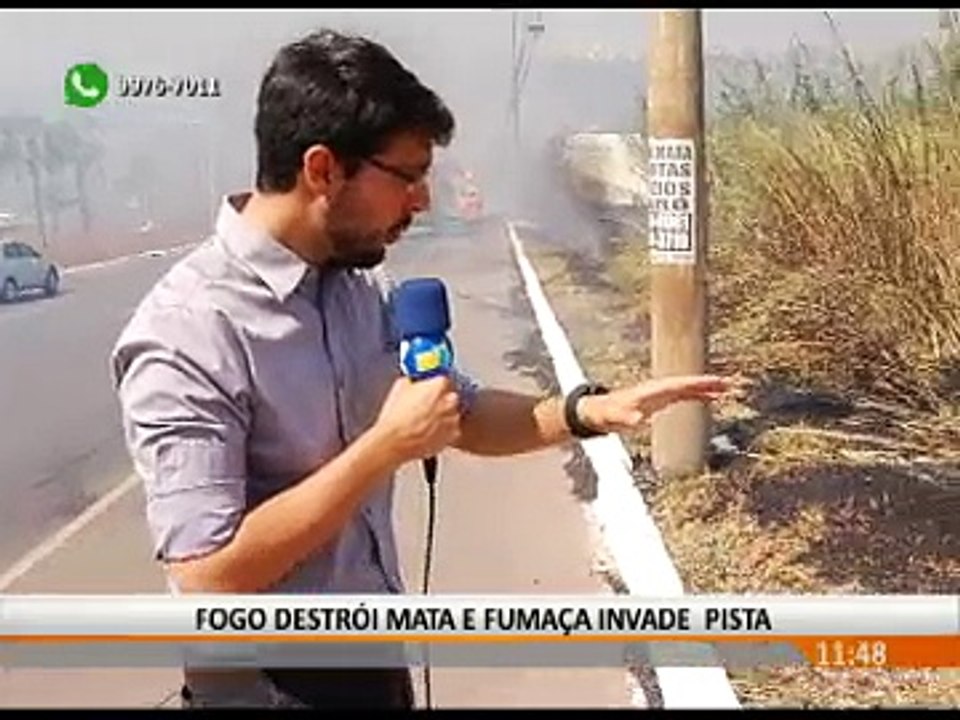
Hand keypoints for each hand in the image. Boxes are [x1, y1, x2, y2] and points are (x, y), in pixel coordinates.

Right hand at [373, 375, 461, 463]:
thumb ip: (414, 380)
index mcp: (439, 386)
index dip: (434, 384)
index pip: (444, 379)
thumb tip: (415, 380)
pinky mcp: (452, 436)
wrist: (393, 442)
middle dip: (441, 399)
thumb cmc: (396, 418)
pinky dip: (444, 430)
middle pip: (451, 396)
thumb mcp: (400, 387)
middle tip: (426, 405)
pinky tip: (429, 431)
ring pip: (452, 414)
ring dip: (443, 415)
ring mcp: (452, 420)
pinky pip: (451, 429)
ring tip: (426, 420)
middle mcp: (450, 402)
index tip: (429, 387)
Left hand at [578, 374, 738, 433]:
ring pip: (689, 388)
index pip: (681, 384)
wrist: (602, 412)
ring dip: (707, 389)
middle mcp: (660, 388)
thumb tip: (637, 420)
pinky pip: (685, 395)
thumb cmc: (609, 413)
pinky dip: (698, 395)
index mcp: (654, 390)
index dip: (699, 383)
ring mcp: (662, 393)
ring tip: (728, 390)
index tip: (716, 382)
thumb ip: (627, 418)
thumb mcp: (618, 417)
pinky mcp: (661, 400)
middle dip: (709, 383)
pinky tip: (710, 398)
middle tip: (731, 383)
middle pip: (689, 383)